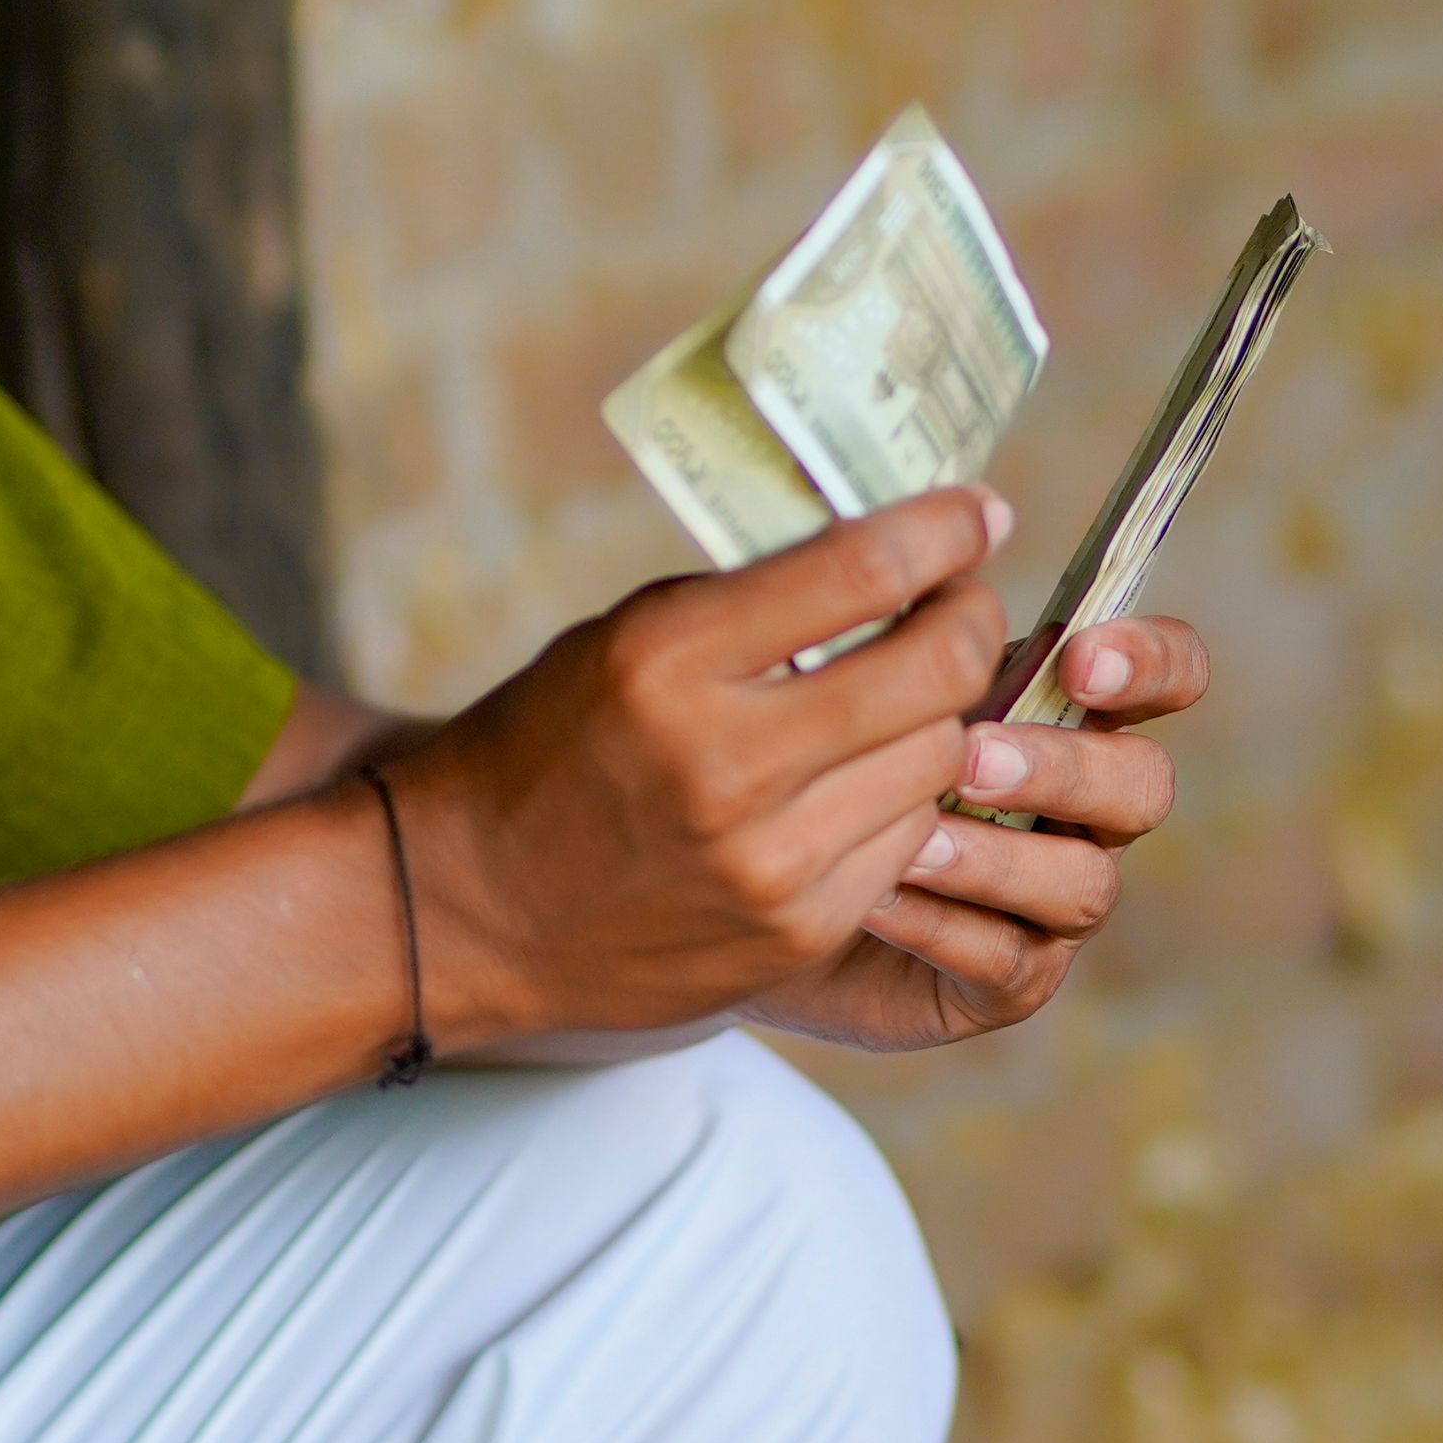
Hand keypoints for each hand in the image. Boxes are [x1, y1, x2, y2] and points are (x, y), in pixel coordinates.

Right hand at [383, 489, 1018, 1049]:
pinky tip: (865, 782)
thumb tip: (894, 550)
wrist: (465, 908)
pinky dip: (901, 799)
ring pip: (940, 757)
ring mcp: (770, 858)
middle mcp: (726, 759)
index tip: (978, 515)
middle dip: (970, 622)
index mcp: (670, 659)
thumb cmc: (545, 748)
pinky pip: (908, 838)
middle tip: (963, 606)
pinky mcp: (797, 928)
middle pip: (936, 669)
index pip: (865, 571)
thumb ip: (750, 602)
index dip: (946, 532)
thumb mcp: (624, 638)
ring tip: (909, 698)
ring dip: (940, 717)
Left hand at [751, 614, 1209, 1053]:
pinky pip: (1008, 959)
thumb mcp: (857, 677)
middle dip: (1065, 767)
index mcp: (1070, 710)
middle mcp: (1082, 805)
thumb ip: (904, 632)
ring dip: (998, 857)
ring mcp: (1053, 897)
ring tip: (907, 839)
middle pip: (1142, 784)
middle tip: (971, 755)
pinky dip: (944, 927)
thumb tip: (910, 566)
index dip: (1152, 662)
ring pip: (1085, 882)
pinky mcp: (1009, 978)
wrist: (750, 886)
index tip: (1082, 660)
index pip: (1167, 672)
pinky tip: (876, 901)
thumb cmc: (818, 752)